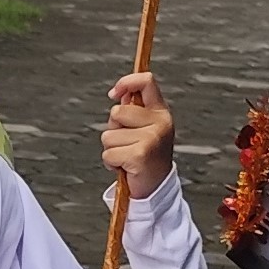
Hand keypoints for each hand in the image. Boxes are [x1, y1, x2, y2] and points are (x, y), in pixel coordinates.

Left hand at [102, 71, 175, 196]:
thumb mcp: (143, 128)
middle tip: (127, 143)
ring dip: (111, 148)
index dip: (126, 82)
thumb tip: (118, 94)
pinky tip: (125, 167)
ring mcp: (151, 139)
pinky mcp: (139, 155)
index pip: (146, 82)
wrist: (155, 186)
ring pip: (109, 135)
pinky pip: (108, 153)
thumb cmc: (145, 155)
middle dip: (114, 128)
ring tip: (127, 156)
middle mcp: (160, 123)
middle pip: (117, 112)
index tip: (114, 94)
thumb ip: (132, 110)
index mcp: (161, 112)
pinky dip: (111, 163)